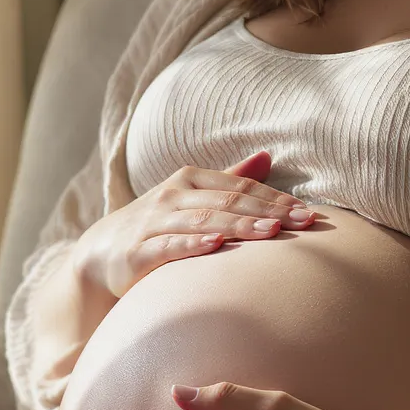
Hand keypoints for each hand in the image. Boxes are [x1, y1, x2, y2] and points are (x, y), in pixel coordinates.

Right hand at [72, 151, 315, 297]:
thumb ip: (230, 180)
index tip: (308, 213)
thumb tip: (268, 156)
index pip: (240, 187)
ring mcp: (154, 222)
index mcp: (189, 179)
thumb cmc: (157, 224)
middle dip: (268, 212)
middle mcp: (172, 195)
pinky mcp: (139, 252)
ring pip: (203, 221)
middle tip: (302, 222)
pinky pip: (169, 246)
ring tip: (271, 232)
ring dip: (239, 225)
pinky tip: (216, 245)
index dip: (276, 198)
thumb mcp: (191, 197)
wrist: (101, 254)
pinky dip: (192, 245)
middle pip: (227, 202)